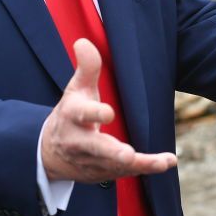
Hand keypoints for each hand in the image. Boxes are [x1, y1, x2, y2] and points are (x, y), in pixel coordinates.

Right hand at [40, 39, 176, 181]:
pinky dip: (145, 169)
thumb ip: (86, 67)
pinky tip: (165, 163)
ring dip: (139, 164)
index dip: (94, 113)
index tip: (109, 113)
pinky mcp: (102, 173)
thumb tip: (84, 42)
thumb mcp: (76, 89)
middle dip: (112, 152)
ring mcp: (91, 160)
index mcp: (72, 116)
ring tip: (161, 162)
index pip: (82, 114)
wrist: (50, 152)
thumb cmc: (71, 113)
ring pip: (114, 165)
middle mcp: (79, 142)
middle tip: (128, 155)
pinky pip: (124, 173)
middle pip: (96, 147)